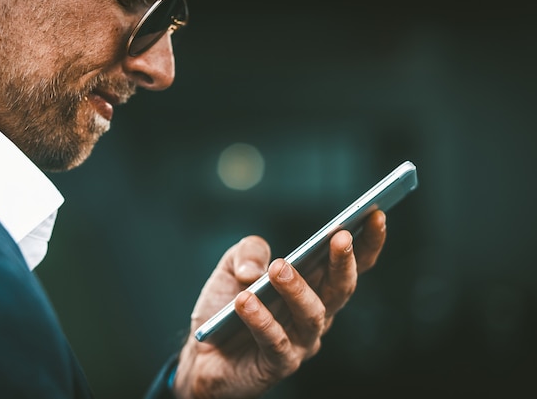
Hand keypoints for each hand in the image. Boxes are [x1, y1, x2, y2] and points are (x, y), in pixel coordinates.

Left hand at [173, 210, 386, 398]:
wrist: (200, 353)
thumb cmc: (225, 305)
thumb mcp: (232, 266)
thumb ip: (248, 251)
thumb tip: (256, 268)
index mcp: (313, 285)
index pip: (350, 264)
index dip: (368, 242)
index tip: (377, 214)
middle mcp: (314, 313)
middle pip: (341, 288)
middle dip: (344, 261)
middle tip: (341, 237)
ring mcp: (300, 341)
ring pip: (312, 314)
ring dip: (297, 288)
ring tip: (278, 268)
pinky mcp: (278, 363)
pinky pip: (276, 341)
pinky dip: (262, 320)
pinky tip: (245, 301)